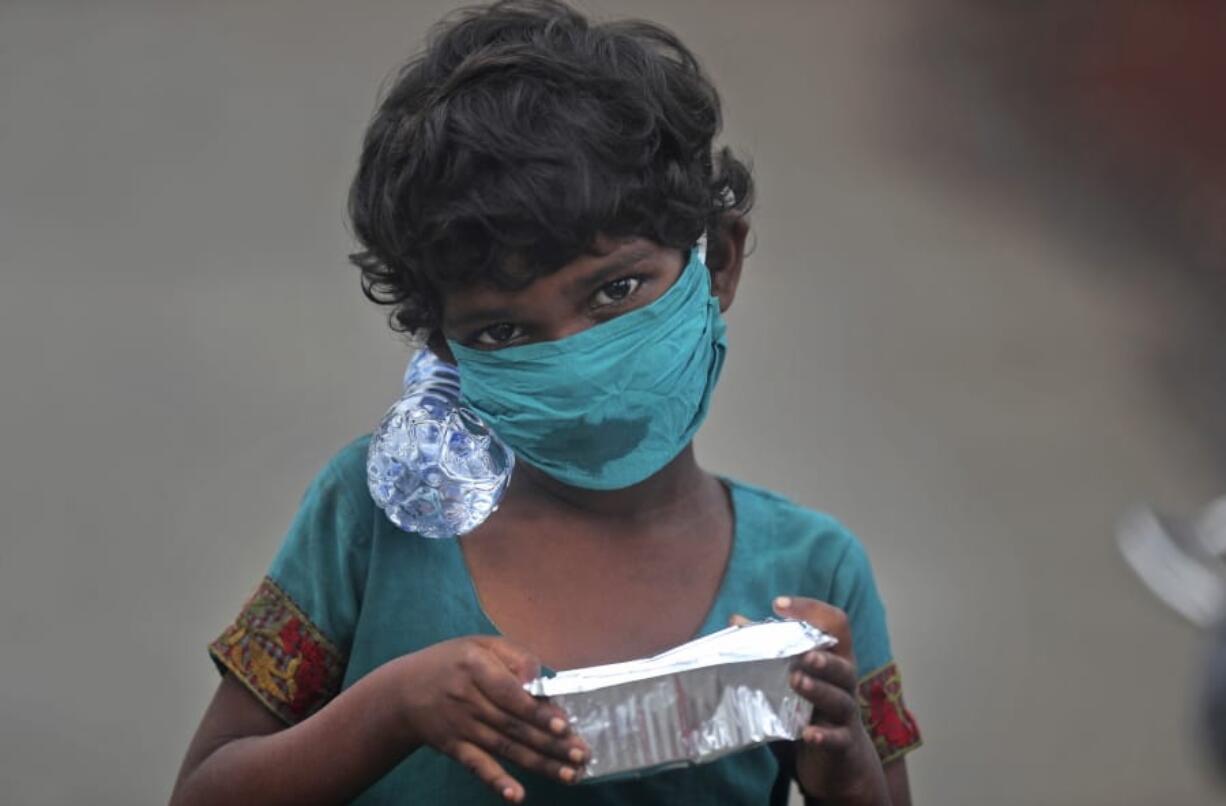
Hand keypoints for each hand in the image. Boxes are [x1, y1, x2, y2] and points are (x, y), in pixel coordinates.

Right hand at [392, 636, 587, 802]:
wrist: (403, 691)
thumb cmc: (453, 663)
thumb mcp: (481, 645)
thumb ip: (514, 657)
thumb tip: (538, 680)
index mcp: (476, 667)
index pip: (510, 693)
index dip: (537, 711)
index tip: (563, 725)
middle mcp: (468, 699)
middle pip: (514, 725)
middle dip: (551, 743)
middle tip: (582, 754)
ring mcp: (461, 727)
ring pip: (505, 748)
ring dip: (539, 764)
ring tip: (570, 774)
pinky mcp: (455, 748)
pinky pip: (478, 766)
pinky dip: (497, 782)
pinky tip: (516, 796)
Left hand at [730, 598, 887, 804]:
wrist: (835, 762)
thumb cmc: (807, 709)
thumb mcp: (788, 678)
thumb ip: (768, 650)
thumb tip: (735, 619)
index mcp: (833, 659)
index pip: (834, 625)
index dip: (811, 610)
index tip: (779, 604)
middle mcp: (844, 683)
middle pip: (843, 664)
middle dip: (824, 658)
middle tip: (803, 654)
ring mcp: (846, 714)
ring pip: (840, 698)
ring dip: (819, 690)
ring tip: (797, 681)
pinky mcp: (843, 743)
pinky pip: (837, 739)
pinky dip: (823, 736)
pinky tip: (808, 734)